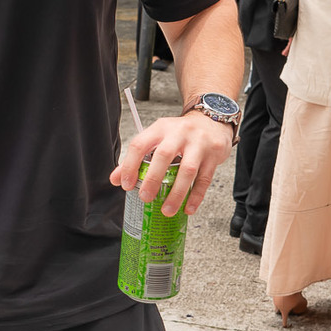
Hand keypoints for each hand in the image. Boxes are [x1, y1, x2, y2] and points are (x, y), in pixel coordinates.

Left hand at [110, 112, 235, 216]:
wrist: (212, 120)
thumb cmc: (181, 133)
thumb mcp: (158, 138)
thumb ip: (138, 157)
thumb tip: (116, 179)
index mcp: (161, 128)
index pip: (140, 144)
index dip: (130, 165)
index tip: (126, 184)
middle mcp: (180, 133)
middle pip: (164, 155)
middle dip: (153, 179)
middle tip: (145, 197)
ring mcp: (199, 143)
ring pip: (187, 170)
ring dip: (176, 193)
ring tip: (167, 210)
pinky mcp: (214, 155)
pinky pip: (204, 179)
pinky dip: (196, 196)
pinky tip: (188, 208)